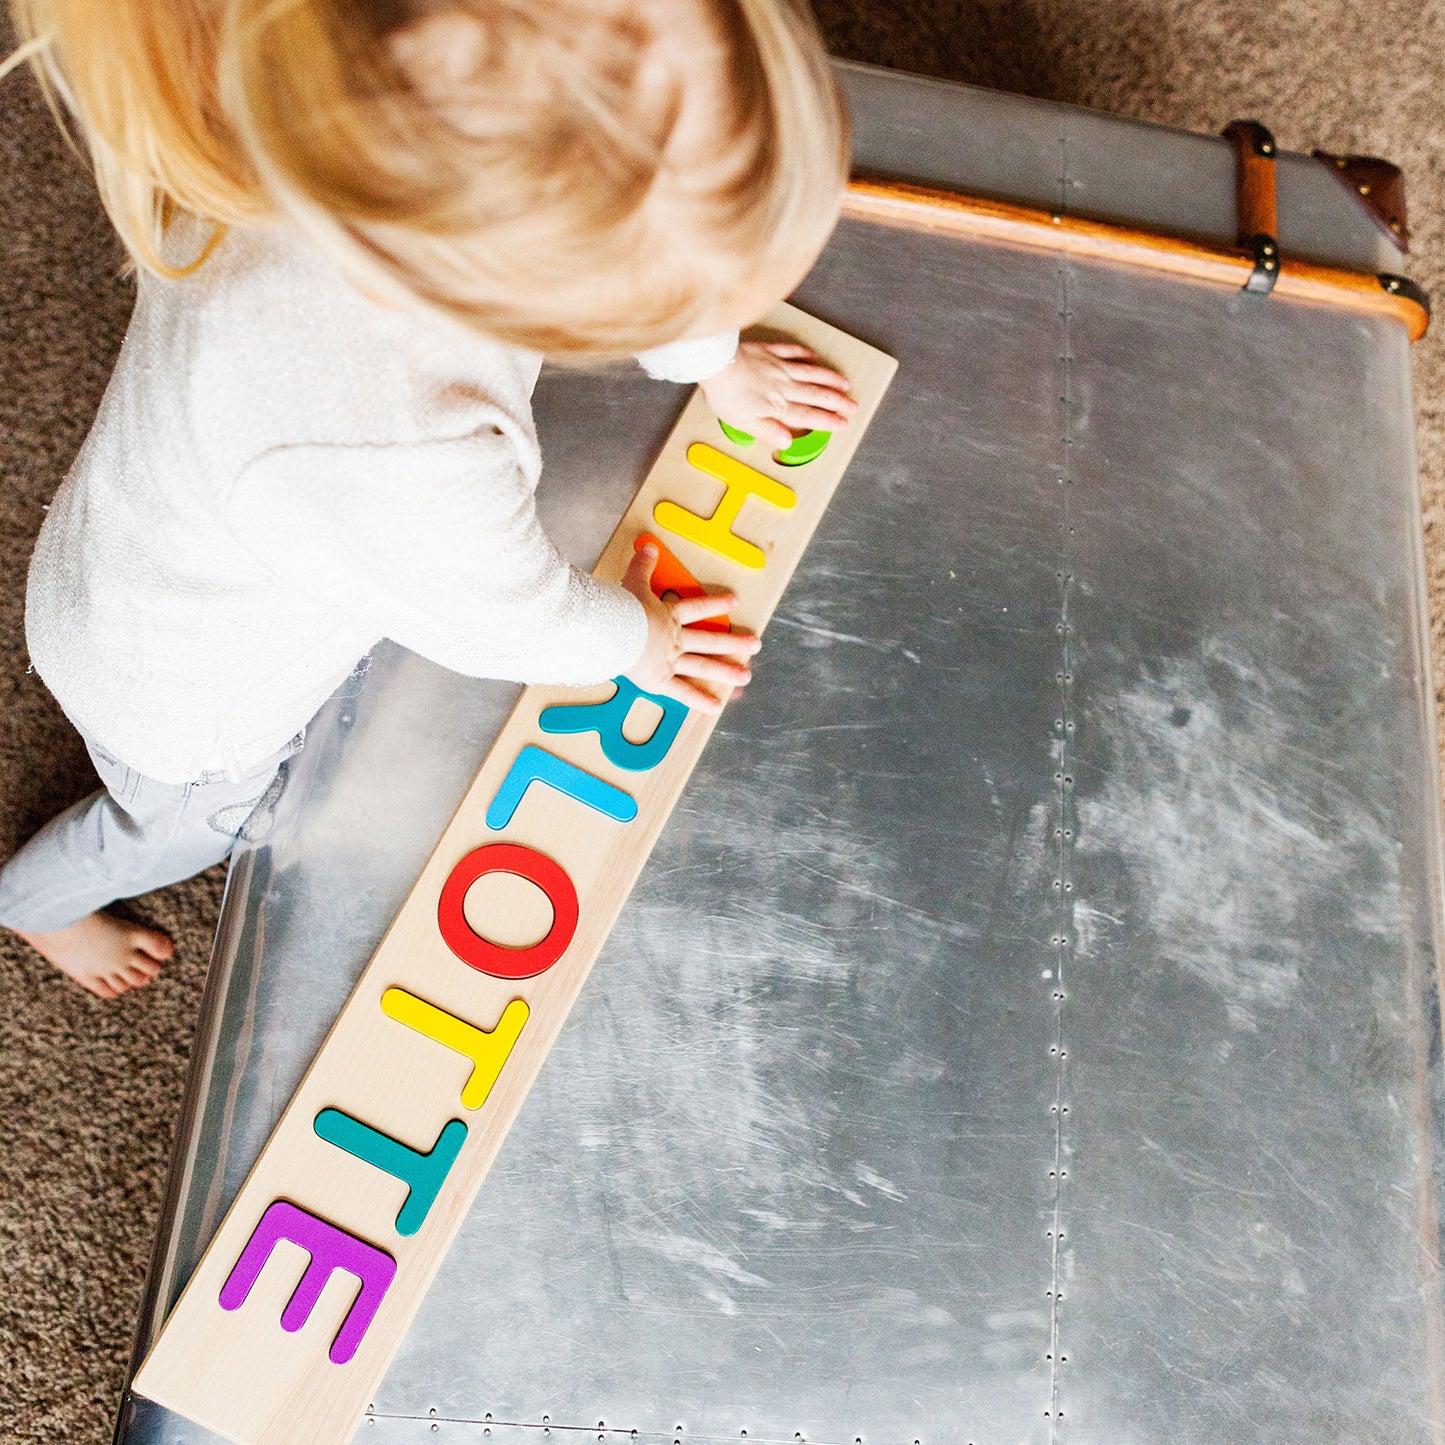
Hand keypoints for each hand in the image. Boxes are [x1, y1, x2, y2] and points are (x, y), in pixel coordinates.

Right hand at [620, 543, 760, 713]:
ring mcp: (670, 660)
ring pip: (703, 666)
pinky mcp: (660, 680)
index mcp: (669, 616)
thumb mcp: (632, 582)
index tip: (734, 603)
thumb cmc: (620, 608)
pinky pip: (682, 692)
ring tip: (746, 676)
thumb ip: (642, 566)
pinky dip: (698, 700)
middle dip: (734, 643)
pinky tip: (716, 706)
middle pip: (710, 640)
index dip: (716, 605)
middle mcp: (675, 639)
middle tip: (755, 644)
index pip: (697, 608)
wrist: (613, 631)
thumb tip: (649, 547)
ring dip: (726, 671)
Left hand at [700, 341, 857, 451]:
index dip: (827, 420)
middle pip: (816, 395)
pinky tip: (815, 356)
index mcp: (777, 406)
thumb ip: (768, 432)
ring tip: (844, 383)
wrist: (717, 364)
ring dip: (830, 379)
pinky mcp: (769, 352)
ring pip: (811, 374)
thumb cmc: (726, 394)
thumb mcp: (744, 424)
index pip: (808, 416)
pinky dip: (805, 354)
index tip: (842, 423)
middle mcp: (783, 386)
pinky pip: (792, 352)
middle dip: (837, 401)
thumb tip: (786, 442)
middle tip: (853, 405)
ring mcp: (778, 367)